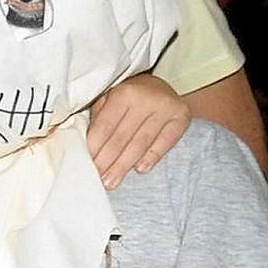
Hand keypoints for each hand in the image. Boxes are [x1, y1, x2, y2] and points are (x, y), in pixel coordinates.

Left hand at [87, 73, 190, 189]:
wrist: (160, 85)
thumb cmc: (128, 95)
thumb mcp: (109, 97)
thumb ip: (99, 118)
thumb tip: (89, 148)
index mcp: (123, 92)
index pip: (106, 125)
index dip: (95, 147)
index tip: (86, 164)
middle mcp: (145, 99)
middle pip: (122, 137)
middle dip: (107, 161)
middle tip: (97, 179)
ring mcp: (165, 108)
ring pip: (141, 144)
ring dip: (124, 165)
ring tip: (111, 182)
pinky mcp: (181, 118)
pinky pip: (165, 142)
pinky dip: (152, 157)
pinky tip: (140, 169)